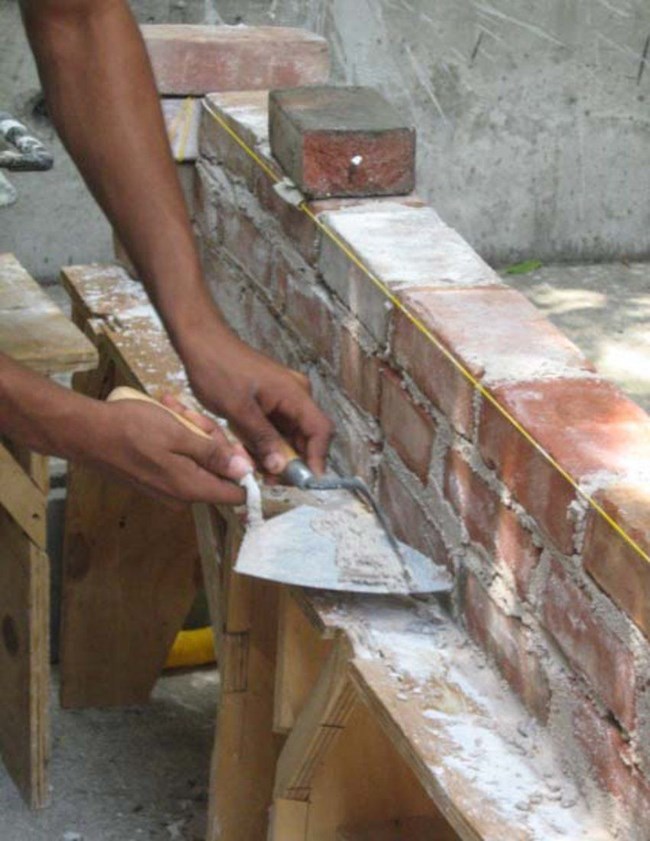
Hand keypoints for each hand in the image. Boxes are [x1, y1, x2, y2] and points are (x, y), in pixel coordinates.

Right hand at [88, 395, 252, 505]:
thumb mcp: (178, 434)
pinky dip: (175, 435)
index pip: (236, 494)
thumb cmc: (132, 429)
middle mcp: (182, 495)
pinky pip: (178, 457)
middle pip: (217, 469)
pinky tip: (163, 412)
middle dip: (210, 436)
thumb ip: (213, 455)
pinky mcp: (156, 477)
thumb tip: (244, 471)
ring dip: (190, 429)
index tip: (231, 441)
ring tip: (170, 405)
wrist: (86, 433)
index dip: (242, 467)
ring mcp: (168, 487)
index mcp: (191, 488)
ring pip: (197, 457)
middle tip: (189, 411)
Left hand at [182, 324, 333, 476]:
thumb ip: (262, 438)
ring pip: (291, 433)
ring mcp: (284, 396)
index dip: (317, 458)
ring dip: (279, 454)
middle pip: (308, 435)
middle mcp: (296, 395)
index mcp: (295, 394)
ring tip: (260, 471)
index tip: (305, 482)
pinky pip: (278, 426)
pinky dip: (269, 442)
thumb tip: (281, 468)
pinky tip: (253, 454)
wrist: (200, 340)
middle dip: (295, 461)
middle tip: (274, 481)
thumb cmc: (218, 370)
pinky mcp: (271, 399)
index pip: (320, 430)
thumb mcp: (238, 409)